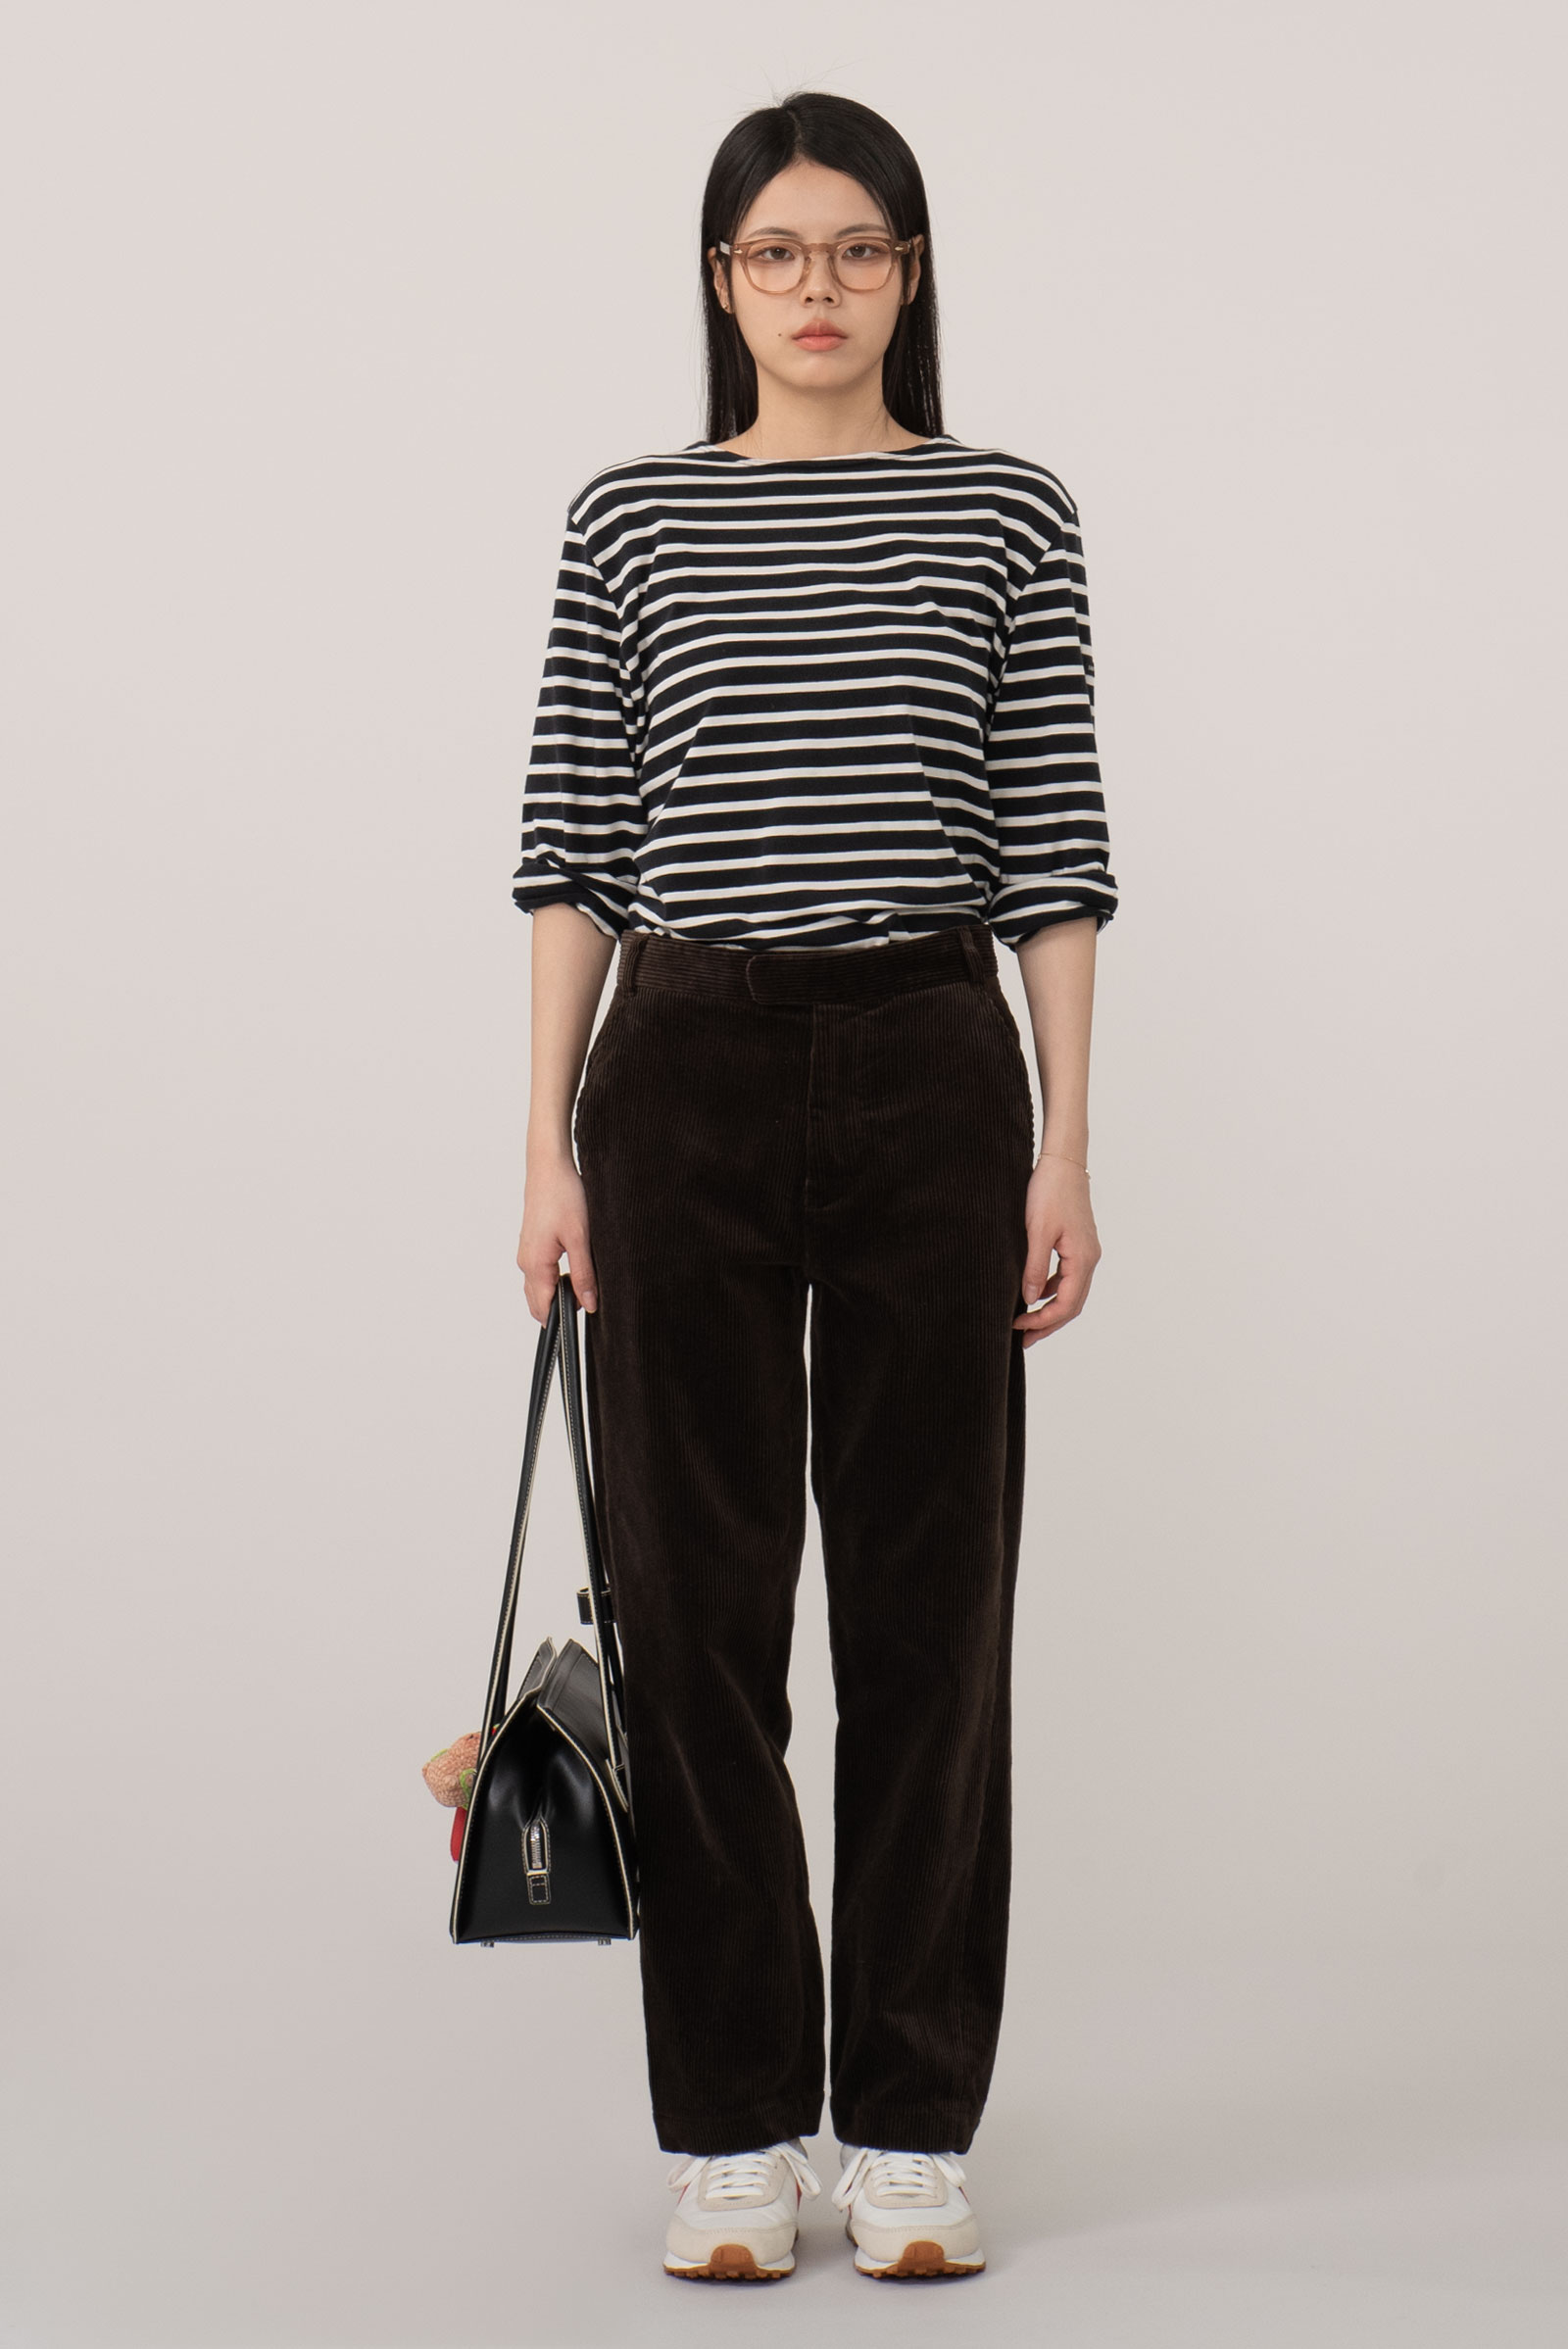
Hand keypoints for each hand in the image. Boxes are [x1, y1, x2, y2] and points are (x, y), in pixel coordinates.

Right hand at [517, 1150, 598, 1323]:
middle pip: (538, 1301)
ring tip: (582, 1281)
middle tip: (586, 1298)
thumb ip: (584, 1275)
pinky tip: (573, 1268)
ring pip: (539, 1287)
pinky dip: (554, 1279)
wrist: (549, 1167)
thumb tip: (589, 1304)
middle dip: (559, 1308)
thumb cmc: (563, 1196)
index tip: (582, 1315)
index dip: (562, 1317)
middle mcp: (525, 1262)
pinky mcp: (531, 1244)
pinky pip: (539, 1272)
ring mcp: (526, 1253)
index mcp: (535, 1265)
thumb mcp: (581, 1239)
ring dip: (557, 1292)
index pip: (543, 1307)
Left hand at [1013, 1155, 1100, 1347]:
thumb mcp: (1036, 1231)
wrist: (1063, 1162)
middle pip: (1072, 1305)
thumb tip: (1029, 1300)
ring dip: (1050, 1309)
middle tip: (1023, 1339)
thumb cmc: (1049, 1191)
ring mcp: (1086, 1252)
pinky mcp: (1078, 1244)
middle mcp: (1089, 1259)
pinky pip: (1067, 1277)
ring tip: (1026, 1322)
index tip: (1018, 1327)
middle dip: (1048, 1324)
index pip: (1066, 1305)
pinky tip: (1033, 1293)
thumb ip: (1033, 1267)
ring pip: (1071, 1292)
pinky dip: (1051, 1290)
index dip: (1043, 1322)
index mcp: (1083, 1259)